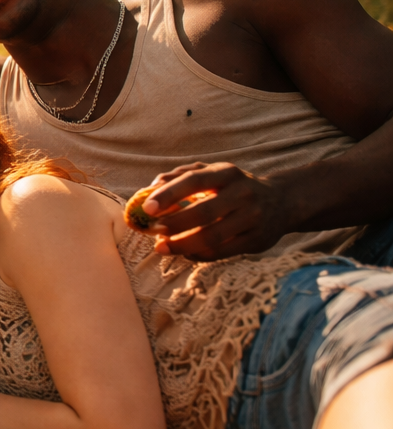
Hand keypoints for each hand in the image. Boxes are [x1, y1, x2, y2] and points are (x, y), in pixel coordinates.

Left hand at [141, 162, 291, 259]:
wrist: (282, 202)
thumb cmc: (233, 187)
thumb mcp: (212, 173)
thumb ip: (181, 176)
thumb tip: (151, 187)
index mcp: (226, 173)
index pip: (195, 180)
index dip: (169, 194)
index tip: (147, 207)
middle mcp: (242, 194)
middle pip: (204, 212)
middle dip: (174, 224)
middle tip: (153, 231)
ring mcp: (252, 218)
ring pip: (212, 237)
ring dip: (182, 245)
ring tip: (162, 247)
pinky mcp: (256, 240)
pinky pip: (221, 252)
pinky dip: (198, 255)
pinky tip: (184, 253)